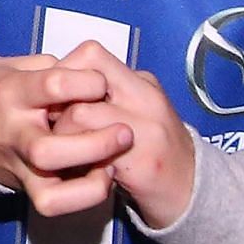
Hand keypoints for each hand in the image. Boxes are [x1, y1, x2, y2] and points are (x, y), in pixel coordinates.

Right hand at [0, 52, 126, 215]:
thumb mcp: (19, 66)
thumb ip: (55, 67)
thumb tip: (96, 71)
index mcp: (12, 92)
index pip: (52, 86)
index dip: (87, 82)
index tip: (102, 82)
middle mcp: (13, 132)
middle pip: (48, 150)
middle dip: (94, 144)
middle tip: (125, 132)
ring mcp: (19, 165)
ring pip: (51, 189)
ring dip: (92, 179)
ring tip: (116, 163)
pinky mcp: (26, 187)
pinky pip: (54, 204)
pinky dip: (83, 197)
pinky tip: (102, 177)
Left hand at [45, 42, 198, 230]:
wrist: (192, 190)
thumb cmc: (156, 148)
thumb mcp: (140, 108)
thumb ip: (110, 92)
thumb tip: (60, 83)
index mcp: (142, 84)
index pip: (91, 53)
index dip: (66, 71)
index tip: (57, 95)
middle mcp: (146, 100)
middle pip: (82, 83)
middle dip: (57, 103)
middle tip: (51, 122)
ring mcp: (146, 131)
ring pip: (79, 114)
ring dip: (61, 133)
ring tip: (64, 148)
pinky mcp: (141, 164)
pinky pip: (92, 153)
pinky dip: (76, 160)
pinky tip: (79, 168)